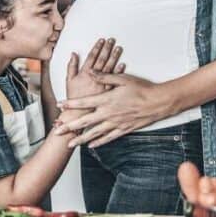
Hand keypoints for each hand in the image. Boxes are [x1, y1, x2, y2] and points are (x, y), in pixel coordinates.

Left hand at [54, 72, 173, 148]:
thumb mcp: (122, 78)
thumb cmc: (141, 88)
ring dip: (81, 139)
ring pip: (94, 133)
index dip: (70, 104)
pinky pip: (108, 138)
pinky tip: (91, 145)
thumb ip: (104, 76)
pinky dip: (99, 142)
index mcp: (107, 99)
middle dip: (69, 126)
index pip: (84, 102)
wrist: (158, 102)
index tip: (59, 105)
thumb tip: (91, 71)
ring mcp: (116, 123)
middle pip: (85, 121)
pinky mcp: (123, 129)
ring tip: (70, 144)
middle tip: (57, 131)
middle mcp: (109, 113)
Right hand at [65, 38, 124, 98]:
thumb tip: (73, 54)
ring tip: (118, 48)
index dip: (97, 47)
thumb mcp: (69, 80)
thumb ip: (71, 66)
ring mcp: (101, 84)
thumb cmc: (74, 97)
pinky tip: (123, 64)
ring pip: (109, 67)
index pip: (92, 56)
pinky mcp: (107, 91)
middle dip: (107, 49)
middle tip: (112, 41)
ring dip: (114, 57)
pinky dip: (119, 71)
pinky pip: (114, 80)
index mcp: (85, 73)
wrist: (79, 112)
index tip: (102, 40)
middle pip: (102, 59)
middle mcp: (94, 77)